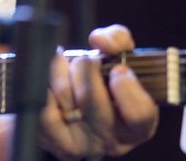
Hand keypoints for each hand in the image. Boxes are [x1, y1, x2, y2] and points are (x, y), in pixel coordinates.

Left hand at [40, 24, 158, 159]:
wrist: (72, 105)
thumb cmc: (101, 79)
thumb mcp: (118, 57)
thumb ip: (118, 40)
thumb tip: (101, 41)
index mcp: (138, 124)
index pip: (139, 113)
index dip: (126, 87)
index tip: (118, 69)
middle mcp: (115, 139)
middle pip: (93, 100)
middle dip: (85, 68)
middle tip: (86, 62)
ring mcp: (87, 144)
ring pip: (66, 98)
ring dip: (62, 73)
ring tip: (67, 69)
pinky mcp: (61, 144)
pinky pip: (46, 114)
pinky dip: (46, 93)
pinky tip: (53, 89)